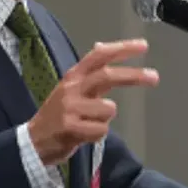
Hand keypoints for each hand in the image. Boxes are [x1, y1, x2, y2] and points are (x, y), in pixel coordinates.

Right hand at [27, 38, 158, 165]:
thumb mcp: (71, 88)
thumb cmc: (58, 115)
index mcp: (73, 76)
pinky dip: (98, 135)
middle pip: (107, 75)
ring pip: (108, 109)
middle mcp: (72, 88)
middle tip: (154, 76)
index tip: (143, 46)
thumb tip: (101, 46)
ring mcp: (70, 107)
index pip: (99, 56)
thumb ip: (89, 72)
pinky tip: (84, 135)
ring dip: (105, 119)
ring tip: (90, 124)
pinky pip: (101, 130)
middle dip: (133, 76)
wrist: (33, 142)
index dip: (121, 49)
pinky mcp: (70, 127)